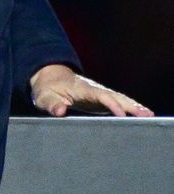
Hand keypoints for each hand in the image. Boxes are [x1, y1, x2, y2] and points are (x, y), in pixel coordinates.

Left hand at [30, 64, 153, 117]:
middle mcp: (94, 89)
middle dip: (130, 105)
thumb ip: (52, 105)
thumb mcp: (44, 97)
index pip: (100, 96)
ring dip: (133, 106)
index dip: (111, 104)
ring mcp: (98, 93)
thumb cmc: (46, 89)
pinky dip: (129, 107)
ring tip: (148, 115)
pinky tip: (140, 114)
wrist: (49, 78)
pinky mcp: (99, 99)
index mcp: (82, 89)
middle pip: (115, 96)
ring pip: (119, 98)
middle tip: (144, 114)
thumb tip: (60, 111)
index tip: (121, 115)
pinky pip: (117, 102)